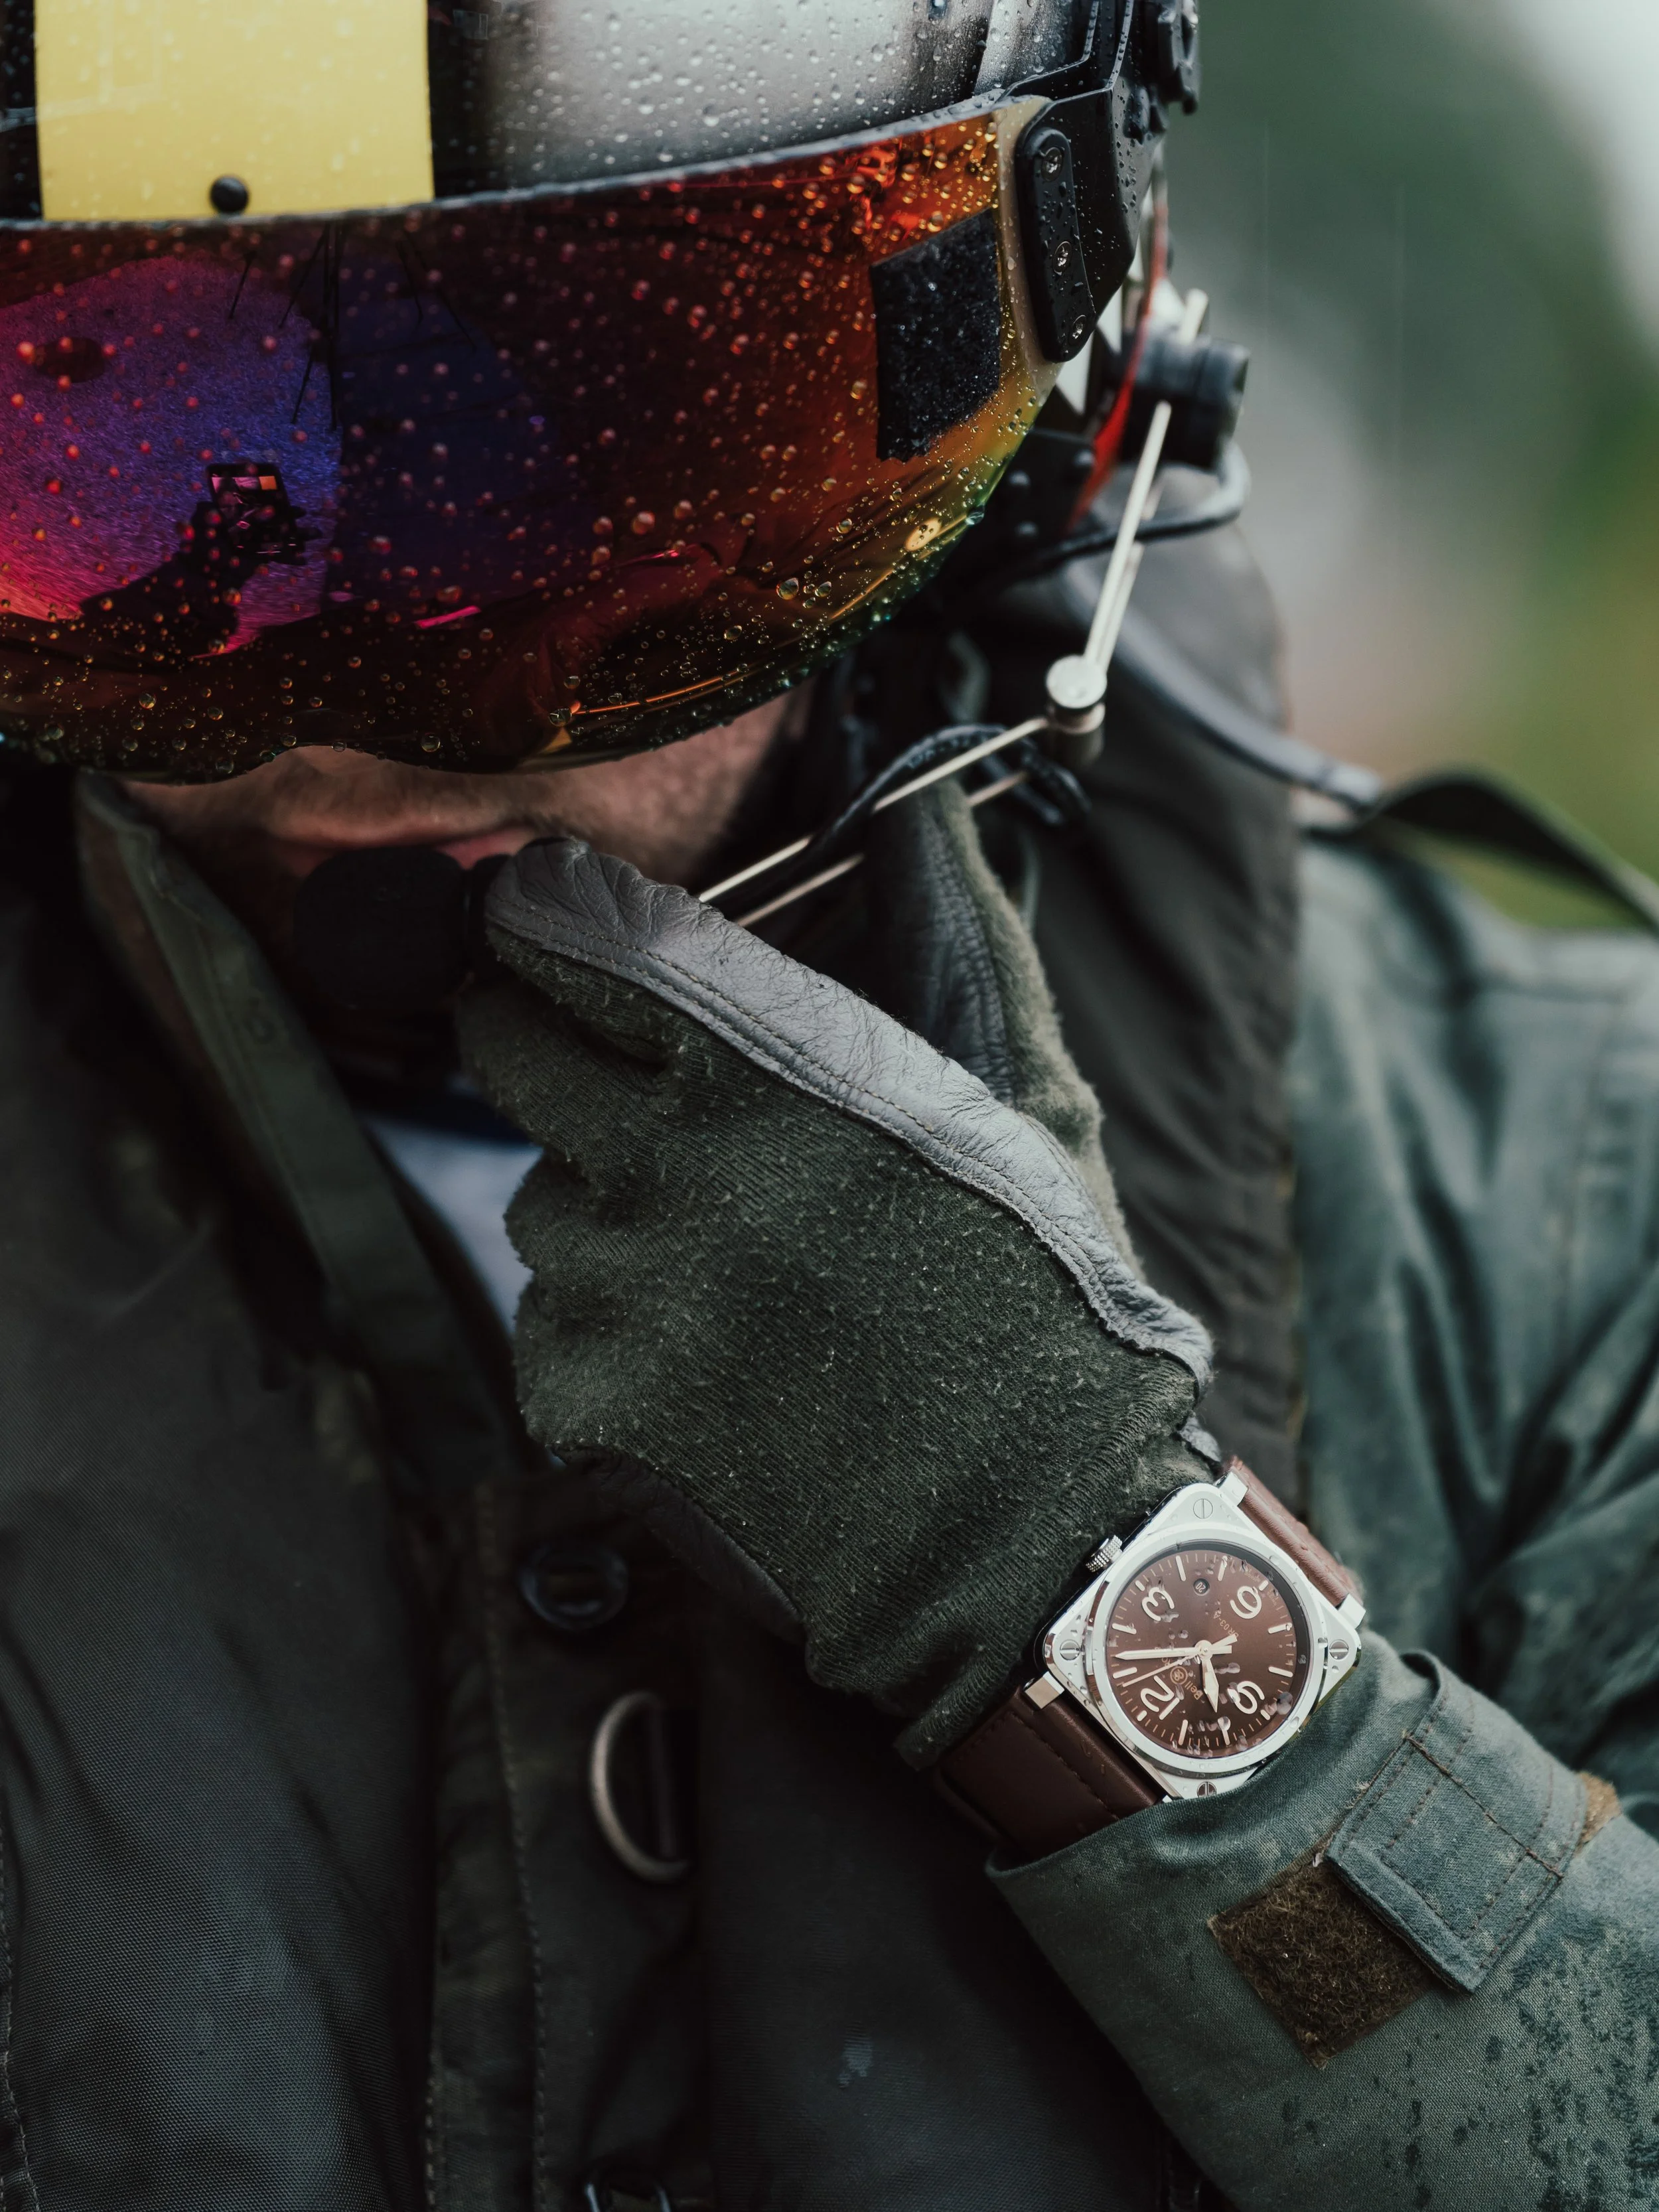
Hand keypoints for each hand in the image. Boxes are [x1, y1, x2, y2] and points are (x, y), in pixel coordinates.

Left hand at [461, 787, 1215, 1762]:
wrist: (1024, 1522)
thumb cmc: (1041, 1292)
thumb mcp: (1025, 1088)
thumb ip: (953, 927)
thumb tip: (920, 806)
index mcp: (762, 1060)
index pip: (569, 931)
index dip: (542, 907)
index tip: (549, 908)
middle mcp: (659, 1158)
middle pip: (505, 1041)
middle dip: (528, 1023)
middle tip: (594, 1050)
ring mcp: (612, 1283)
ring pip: (537, 1192)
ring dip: (597, 1195)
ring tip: (717, 1247)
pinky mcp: (587, 1392)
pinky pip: (550, 1316)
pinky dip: (606, 1318)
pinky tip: (709, 1347)